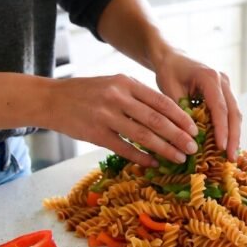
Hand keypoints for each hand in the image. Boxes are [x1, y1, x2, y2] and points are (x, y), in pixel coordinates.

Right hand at [46, 74, 198, 166]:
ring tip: (179, 157)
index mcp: (125, 82)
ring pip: (143, 135)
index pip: (161, 101)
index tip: (194, 129)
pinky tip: (154, 164)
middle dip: (178, 135)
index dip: (180, 117)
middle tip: (193, 147)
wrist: (51, 99)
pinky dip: (141, 157)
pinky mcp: (95, 134)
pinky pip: (124, 149)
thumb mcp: (113, 84)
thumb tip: (167, 115)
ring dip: (164, 149)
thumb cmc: (86, 92)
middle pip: (156, 119)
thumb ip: (137, 96)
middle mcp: (117, 97)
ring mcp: (105, 116)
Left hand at [154, 49, 241, 159]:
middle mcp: (223, 80)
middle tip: (231, 157)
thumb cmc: (168, 71)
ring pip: (235, 113)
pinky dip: (229, 128)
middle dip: (233, 136)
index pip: (219, 108)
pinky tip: (227, 144)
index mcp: (209, 77)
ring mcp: (226, 85)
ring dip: (234, 135)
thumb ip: (181, 111)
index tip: (221, 147)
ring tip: (231, 155)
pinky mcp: (224, 92)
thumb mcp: (170, 90)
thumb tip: (189, 137)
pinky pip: (230, 112)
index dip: (222, 129)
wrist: (172, 56)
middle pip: (233, 112)